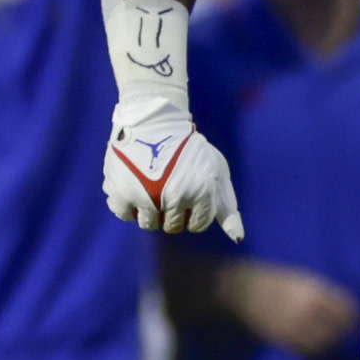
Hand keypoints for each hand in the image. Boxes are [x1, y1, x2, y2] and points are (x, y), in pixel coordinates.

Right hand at [106, 97, 245, 237]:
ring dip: (150, 209)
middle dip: (173, 210)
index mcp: (202, 193)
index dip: (194, 210)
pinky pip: (124, 214)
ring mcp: (147, 197)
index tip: (190, 191)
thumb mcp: (217, 173)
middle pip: (173, 227)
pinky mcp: (121, 192)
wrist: (154, 120)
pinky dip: (127, 203)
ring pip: (149, 224)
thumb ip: (227, 208)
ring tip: (152, 183)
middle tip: (169, 184)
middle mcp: (176, 197)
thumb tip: (238, 239)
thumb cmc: (190, 151)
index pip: (197, 225)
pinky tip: (134, 183)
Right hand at [225, 258, 359, 358]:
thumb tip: (348, 305)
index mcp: (315, 291)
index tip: (358, 318)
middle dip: (347, 332)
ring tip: (335, 342)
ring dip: (333, 344)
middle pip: (339, 328)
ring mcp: (296, 328)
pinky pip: (307, 352)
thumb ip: (325, 292)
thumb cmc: (275, 282)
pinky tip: (318, 348)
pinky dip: (316, 352)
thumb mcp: (303, 279)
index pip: (347, 308)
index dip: (355, 315)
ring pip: (325, 343)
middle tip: (351, 333)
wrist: (243, 292)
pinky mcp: (284, 341)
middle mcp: (309, 311)